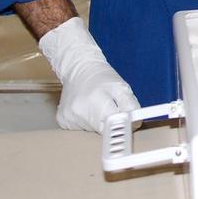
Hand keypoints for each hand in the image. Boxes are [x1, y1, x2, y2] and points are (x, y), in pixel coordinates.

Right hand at [38, 17, 139, 131]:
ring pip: (90, 130)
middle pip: (102, 131)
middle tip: (109, 109)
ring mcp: (69, 117)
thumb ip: (130, 106)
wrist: (77, 68)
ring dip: (97, 122)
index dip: (120, 127)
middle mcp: (80, 111)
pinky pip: (79, 129)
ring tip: (96, 106)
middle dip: (109, 124)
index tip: (125, 126)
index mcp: (96, 101)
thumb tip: (135, 124)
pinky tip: (86, 109)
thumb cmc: (102, 78)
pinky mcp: (62, 121)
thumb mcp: (121, 87)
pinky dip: (86, 122)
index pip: (112, 127)